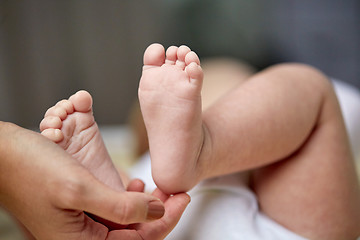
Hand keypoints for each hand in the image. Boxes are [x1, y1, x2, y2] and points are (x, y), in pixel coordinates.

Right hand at [0, 122, 188, 239]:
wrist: (3, 154)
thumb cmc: (31, 169)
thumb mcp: (80, 189)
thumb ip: (121, 207)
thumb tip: (155, 212)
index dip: (165, 220)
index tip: (183, 198)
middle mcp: (80, 239)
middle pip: (134, 234)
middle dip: (159, 214)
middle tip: (177, 193)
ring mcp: (80, 226)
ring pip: (125, 223)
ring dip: (145, 208)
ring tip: (157, 189)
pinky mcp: (79, 211)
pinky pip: (112, 213)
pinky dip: (128, 201)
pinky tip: (134, 187)